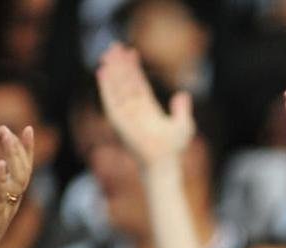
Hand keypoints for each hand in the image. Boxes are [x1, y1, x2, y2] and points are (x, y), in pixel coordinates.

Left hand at [0, 125, 34, 247]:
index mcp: (6, 198)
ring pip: (15, 182)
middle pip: (22, 172)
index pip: (20, 170)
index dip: (25, 150)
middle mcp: (9, 204)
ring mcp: (3, 212)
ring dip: (13, 158)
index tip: (27, 129)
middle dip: (19, 149)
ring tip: (6, 138)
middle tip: (11, 129)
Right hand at [97, 42, 193, 167]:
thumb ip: (182, 110)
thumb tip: (183, 95)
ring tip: (107, 54)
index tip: (132, 52)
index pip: (138, 84)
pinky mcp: (119, 121)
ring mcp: (126, 115)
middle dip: (120, 65)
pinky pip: (109, 100)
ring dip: (111, 71)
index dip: (135, 68)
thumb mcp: (183, 126)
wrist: (163, 163)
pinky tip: (102, 72)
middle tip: (114, 46)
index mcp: (148, 109)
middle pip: (125, 82)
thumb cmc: (173, 149)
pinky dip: (105, 87)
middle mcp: (135, 110)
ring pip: (117, 88)